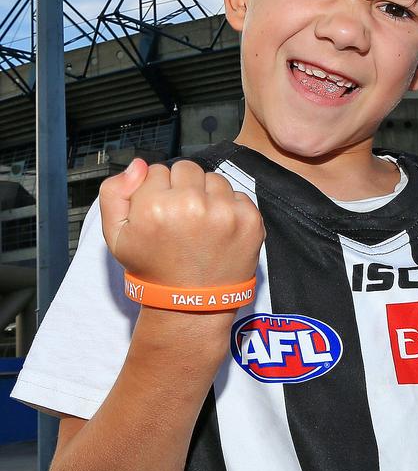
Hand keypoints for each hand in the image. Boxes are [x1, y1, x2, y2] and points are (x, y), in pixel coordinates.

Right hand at [99, 159, 264, 287]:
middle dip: (182, 188)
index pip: (156, 170)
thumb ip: (114, 193)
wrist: (190, 304)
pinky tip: (219, 232)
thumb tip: (139, 165)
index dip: (156, 192)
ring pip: (213, 179)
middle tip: (181, 219)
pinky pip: (238, 195)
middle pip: (186, 169)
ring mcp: (225, 212)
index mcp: (156, 206)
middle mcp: (192, 204)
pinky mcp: (250, 220)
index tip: (160, 215)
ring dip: (207, 196)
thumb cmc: (153, 269)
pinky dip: (230, 209)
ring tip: (200, 227)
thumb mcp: (116, 236)